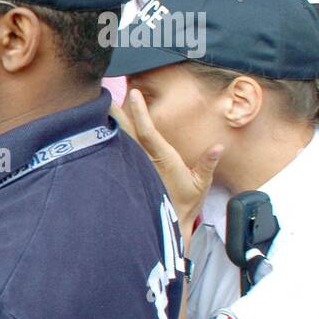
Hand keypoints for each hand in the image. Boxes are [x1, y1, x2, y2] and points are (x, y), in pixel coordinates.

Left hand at [116, 89, 221, 235]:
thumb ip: (207, 165)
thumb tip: (218, 147)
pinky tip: (102, 128)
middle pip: (127, 132)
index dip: (140, 112)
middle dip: (116, 113)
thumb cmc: (185, 203)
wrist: (168, 224)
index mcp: (162, 159)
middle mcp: (144, 160)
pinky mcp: (130, 172)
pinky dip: (111, 139)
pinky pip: (118, 152)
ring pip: (120, 141)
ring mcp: (135, 166)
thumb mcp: (200, 185)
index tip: (133, 94)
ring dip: (111, 123)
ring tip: (100, 105)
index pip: (148, 131)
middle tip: (103, 94)